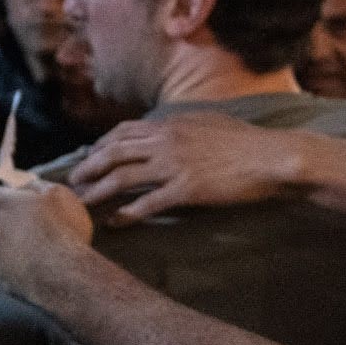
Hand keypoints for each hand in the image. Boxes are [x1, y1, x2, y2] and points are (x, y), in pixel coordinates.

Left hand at [0, 181, 95, 306]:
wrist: (63, 274)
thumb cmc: (63, 230)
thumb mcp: (57, 194)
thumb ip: (36, 185)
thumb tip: (24, 183)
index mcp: (3, 202)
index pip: (0, 193)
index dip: (13, 197)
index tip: (24, 203)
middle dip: (3, 216)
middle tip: (25, 223)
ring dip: (2, 240)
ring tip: (27, 245)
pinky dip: (8, 263)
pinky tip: (25, 264)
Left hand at [65, 111, 302, 221]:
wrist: (273, 157)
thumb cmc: (248, 141)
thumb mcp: (210, 122)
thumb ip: (184, 126)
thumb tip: (169, 128)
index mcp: (171, 124)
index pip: (123, 131)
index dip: (101, 145)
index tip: (89, 156)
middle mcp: (166, 141)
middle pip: (113, 153)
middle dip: (88, 167)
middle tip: (73, 182)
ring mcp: (174, 165)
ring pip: (122, 177)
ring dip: (98, 191)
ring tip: (82, 204)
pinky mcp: (186, 190)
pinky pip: (147, 203)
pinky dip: (127, 213)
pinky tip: (114, 222)